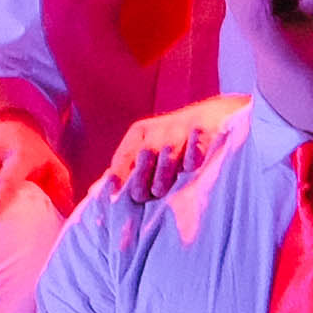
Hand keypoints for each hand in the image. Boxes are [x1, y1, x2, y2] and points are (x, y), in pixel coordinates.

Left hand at [99, 117, 231, 210]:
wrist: (214, 117)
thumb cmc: (175, 142)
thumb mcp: (148, 150)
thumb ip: (127, 169)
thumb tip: (99, 192)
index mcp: (141, 133)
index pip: (125, 155)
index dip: (118, 175)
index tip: (114, 194)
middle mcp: (160, 129)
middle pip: (146, 154)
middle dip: (141, 176)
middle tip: (140, 196)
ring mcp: (183, 129)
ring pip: (169, 153)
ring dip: (164, 173)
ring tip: (160, 190)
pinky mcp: (205, 130)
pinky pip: (197, 146)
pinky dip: (193, 157)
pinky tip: (191, 168)